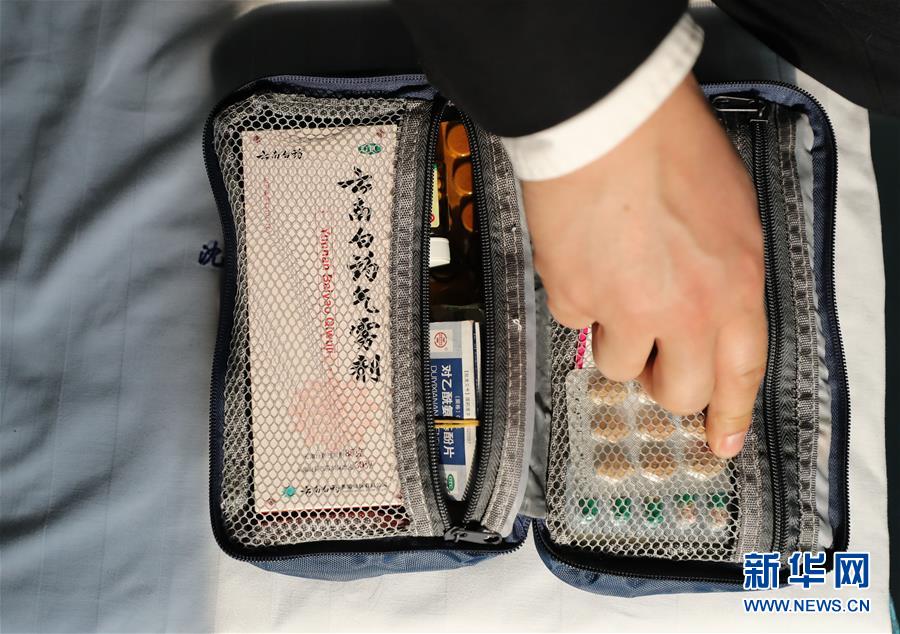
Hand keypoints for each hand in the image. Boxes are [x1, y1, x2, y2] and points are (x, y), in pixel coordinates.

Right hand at [523, 74, 765, 458]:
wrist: (608, 121)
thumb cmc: (671, 147)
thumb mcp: (731, 213)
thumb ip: (724, 276)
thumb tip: (701, 313)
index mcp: (736, 287)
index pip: (740, 374)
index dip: (730, 415)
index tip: (721, 441)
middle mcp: (687, 311)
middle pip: (676, 392)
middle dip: (660, 382)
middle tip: (648, 356)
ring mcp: (628, 310)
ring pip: (616, 363)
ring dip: (613, 331)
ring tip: (609, 276)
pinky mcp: (575, 298)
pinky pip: (574, 320)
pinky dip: (575, 292)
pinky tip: (581, 251)